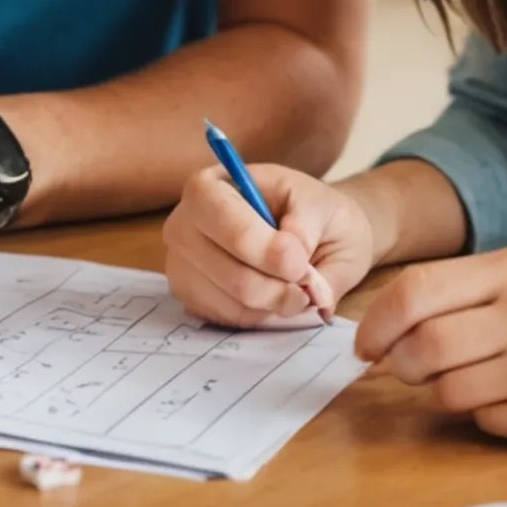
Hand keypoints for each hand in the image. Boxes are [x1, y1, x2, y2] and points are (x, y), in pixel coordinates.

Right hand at [163, 163, 372, 327]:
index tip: (301, 262)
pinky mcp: (190, 298)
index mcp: (212, 186)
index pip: (224, 220)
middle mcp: (184, 224)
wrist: (310, 235)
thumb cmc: (313, 215)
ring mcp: (181, 265)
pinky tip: (272, 296)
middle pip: (229, 273)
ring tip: (296, 290)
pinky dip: (262, 317)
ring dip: (275, 304)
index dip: (266, 249)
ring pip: (233, 303)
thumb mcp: (325, 207)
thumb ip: (309, 228)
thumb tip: (296, 266)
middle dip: (278, 288)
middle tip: (307, 286)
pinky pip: (229, 320)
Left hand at [355, 242, 506, 449]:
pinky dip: (487, 415)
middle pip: (421, 347)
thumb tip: (391, 323)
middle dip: (402, 364)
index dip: (377, 323)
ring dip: (444, 391)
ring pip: (446, 391)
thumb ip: (474, 290)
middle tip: (410, 368)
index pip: (415, 292)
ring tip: (475, 380)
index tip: (366, 343)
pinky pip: (486, 422)